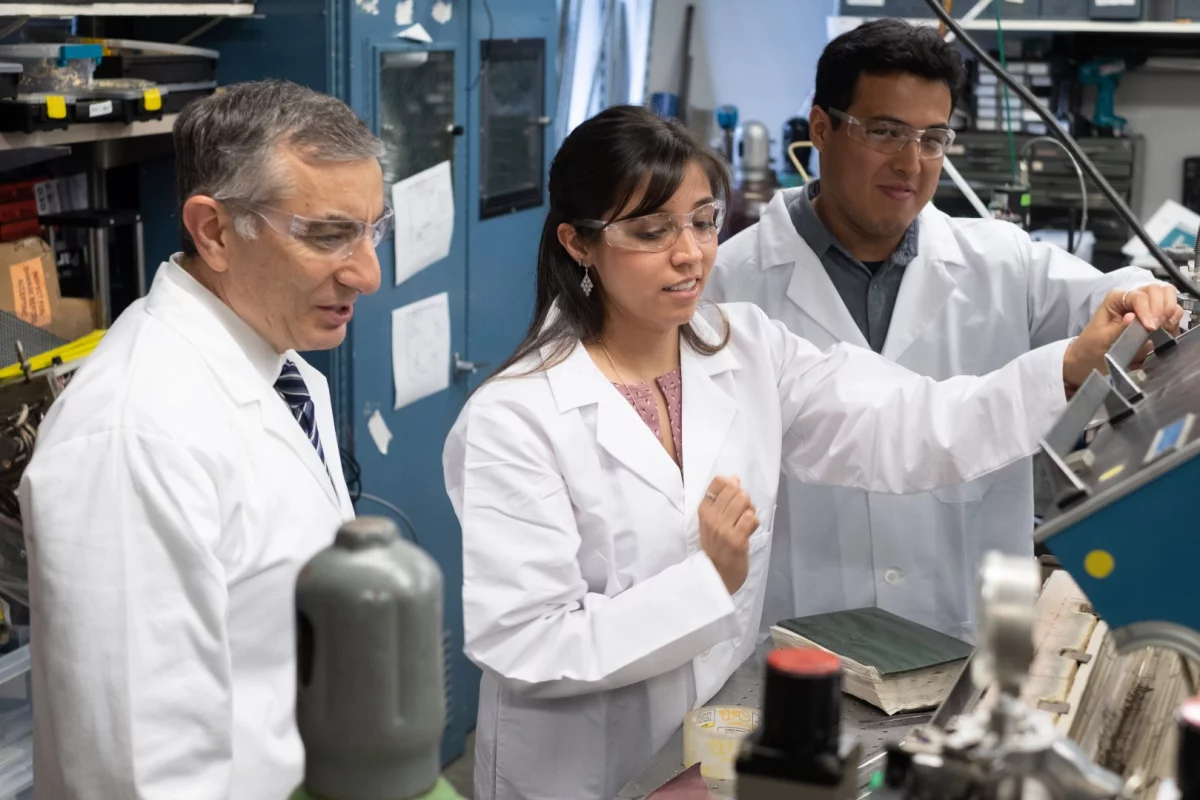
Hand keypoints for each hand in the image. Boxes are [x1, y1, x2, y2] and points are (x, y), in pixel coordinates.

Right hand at [698, 476, 758, 594]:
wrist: (716, 576)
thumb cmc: (715, 547)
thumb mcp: (712, 522)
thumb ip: (722, 500)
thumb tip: (734, 478)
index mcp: (703, 510)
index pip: (719, 482)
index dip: (732, 485)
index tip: (732, 499)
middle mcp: (711, 517)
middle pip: (735, 489)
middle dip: (744, 498)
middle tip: (741, 513)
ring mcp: (723, 528)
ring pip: (744, 501)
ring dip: (750, 510)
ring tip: (745, 522)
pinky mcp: (737, 539)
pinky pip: (750, 518)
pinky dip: (753, 522)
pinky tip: (748, 531)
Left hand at [1063, 284, 1181, 388]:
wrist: (1092, 359)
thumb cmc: (1093, 346)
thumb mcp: (1102, 337)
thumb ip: (1120, 327)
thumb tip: (1133, 317)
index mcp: (1116, 298)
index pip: (1138, 296)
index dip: (1147, 309)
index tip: (1150, 327)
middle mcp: (1132, 298)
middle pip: (1157, 289)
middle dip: (1161, 306)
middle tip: (1157, 326)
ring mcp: (1145, 306)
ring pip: (1167, 296)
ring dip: (1169, 310)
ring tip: (1163, 327)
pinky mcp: (1154, 318)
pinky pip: (1171, 311)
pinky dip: (1173, 318)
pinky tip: (1167, 328)